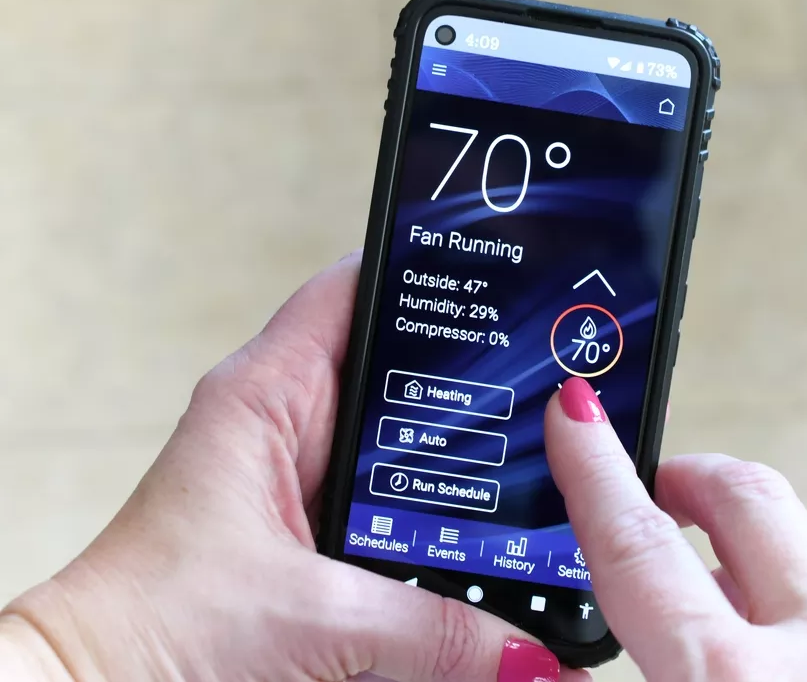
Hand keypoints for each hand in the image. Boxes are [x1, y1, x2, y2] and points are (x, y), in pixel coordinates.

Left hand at [0, 255, 585, 681]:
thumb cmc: (153, 628)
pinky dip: (432, 517)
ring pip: (399, 441)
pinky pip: (391, 500)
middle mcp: (286, 421)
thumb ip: (434, 628)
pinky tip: (481, 541)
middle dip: (468, 381)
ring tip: (532, 472)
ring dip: (454, 460)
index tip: (503, 270)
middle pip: (395, 369)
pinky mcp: (310, 528)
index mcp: (266, 394)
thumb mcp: (314, 618)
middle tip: (545, 392)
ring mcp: (301, 474)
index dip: (426, 270)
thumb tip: (530, 652)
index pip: (354, 291)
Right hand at [544, 377, 806, 681]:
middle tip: (655, 482)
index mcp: (731, 681)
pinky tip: (800, 630)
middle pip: (746, 500)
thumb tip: (548, 665)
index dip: (594, 468)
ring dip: (756, 539)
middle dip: (690, 474)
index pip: (637, 545)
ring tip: (719, 564)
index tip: (575, 412)